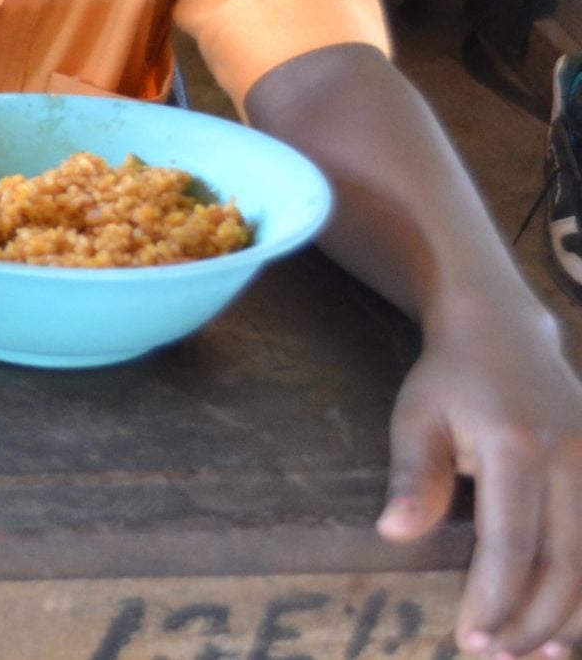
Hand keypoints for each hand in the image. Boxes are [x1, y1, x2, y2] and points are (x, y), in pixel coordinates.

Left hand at [378, 318, 581, 655]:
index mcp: (517, 445)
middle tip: (495, 655)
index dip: (493, 598)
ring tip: (533, 654)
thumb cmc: (449, 380)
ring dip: (568, 615)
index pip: (510, 543)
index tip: (469, 638)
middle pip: (564, 563)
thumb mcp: (415, 415)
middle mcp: (572, 458)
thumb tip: (394, 534)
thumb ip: (412, 475)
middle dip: (531, 619)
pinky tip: (568, 623)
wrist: (505, 332)